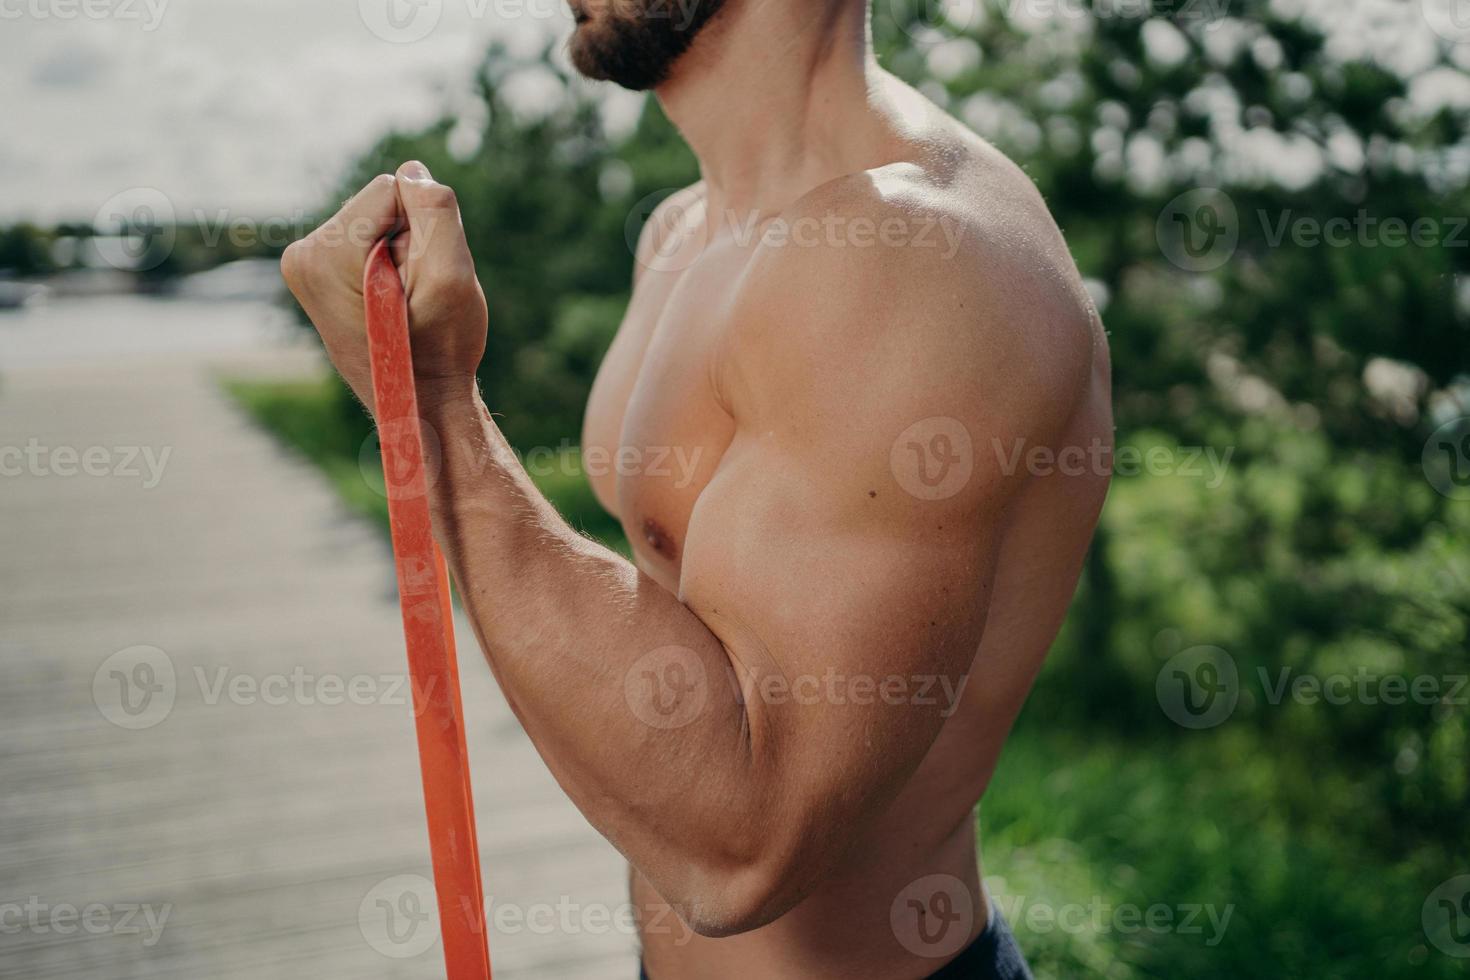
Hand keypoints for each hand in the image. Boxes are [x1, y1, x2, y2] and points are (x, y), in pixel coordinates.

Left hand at [281, 161, 487, 412]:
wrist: (419, 400)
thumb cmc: (440, 348)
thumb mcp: (450, 277)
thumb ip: (435, 211)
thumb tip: (409, 170)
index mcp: (324, 254)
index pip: (391, 190)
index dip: (423, 229)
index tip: (420, 278)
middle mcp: (302, 255)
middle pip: (377, 203)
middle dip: (407, 239)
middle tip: (413, 295)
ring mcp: (304, 264)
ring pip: (374, 219)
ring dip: (400, 252)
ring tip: (403, 302)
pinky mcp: (315, 271)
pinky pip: (366, 237)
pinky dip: (387, 262)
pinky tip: (391, 301)